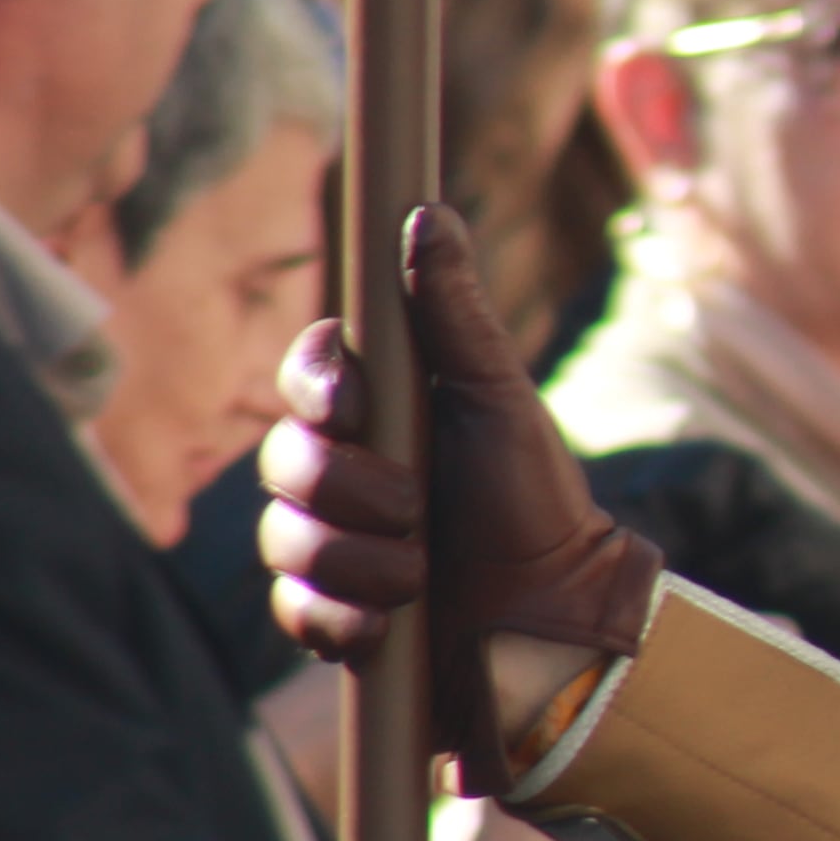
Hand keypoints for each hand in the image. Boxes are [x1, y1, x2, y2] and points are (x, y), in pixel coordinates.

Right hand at [257, 205, 661, 769]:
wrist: (557, 626)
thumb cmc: (538, 506)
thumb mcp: (501, 403)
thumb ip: (455, 316)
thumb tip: (428, 214)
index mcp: (385, 412)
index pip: (310, 376)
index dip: (317, 388)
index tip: (353, 408)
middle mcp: (349, 472)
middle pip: (283, 459)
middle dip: (346, 489)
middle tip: (414, 510)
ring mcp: (335, 544)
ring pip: (283, 538)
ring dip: (351, 560)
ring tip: (417, 576)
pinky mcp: (333, 613)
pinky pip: (293, 609)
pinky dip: (339, 618)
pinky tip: (384, 625)